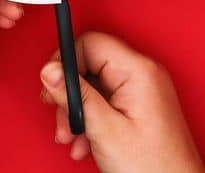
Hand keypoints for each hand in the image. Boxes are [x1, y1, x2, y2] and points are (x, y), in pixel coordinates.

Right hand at [40, 32, 204, 172]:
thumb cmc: (154, 167)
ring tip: (74, 137)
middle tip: (62, 118)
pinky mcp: (140, 105)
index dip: (66, 63)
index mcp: (138, 71)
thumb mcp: (105, 130)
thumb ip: (76, 96)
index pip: (91, 43)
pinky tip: (87, 142)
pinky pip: (106, 100)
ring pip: (94, 85)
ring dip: (78, 111)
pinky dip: (91, 119)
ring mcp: (143, 89)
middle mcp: (143, 74)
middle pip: (90, 65)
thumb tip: (50, 70)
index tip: (53, 85)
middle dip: (70, 94)